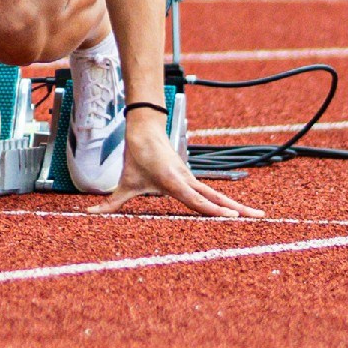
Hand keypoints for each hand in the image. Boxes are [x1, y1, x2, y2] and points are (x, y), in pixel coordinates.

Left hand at [106, 115, 259, 217]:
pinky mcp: (191, 178)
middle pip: (217, 199)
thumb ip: (109, 204)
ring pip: (218, 196)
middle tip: (260, 218)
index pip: (198, 201)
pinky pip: (211, 193)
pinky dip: (225, 203)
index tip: (231, 218)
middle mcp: (187, 182)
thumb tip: (87, 214)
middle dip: (238, 210)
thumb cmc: (136, 156)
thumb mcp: (123, 184)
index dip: (215, 211)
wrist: (145, 129)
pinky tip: (237, 211)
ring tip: (258, 216)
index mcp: (174, 184)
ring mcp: (192, 180)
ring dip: (237, 207)